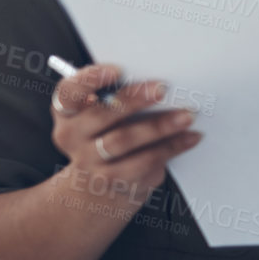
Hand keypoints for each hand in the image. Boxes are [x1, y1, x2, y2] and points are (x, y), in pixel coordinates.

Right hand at [49, 63, 201, 217]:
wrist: (94, 189)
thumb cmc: (105, 137)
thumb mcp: (99, 116)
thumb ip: (115, 97)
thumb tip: (157, 82)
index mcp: (67, 113)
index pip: (68, 93)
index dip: (89, 79)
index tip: (117, 70)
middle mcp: (72, 137)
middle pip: (100, 115)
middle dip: (134, 99)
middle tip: (162, 88)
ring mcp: (90, 162)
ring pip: (124, 141)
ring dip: (159, 126)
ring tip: (186, 115)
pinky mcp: (113, 180)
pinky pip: (145, 161)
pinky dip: (172, 147)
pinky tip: (190, 137)